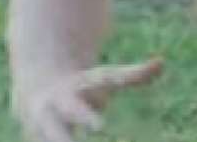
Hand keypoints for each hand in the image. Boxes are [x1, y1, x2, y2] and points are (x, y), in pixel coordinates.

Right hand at [13, 58, 162, 141]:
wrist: (36, 88)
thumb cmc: (83, 85)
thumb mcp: (104, 78)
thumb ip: (133, 75)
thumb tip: (161, 62)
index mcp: (66, 99)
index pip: (77, 109)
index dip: (87, 117)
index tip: (99, 127)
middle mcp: (48, 120)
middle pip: (56, 136)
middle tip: (96, 133)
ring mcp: (39, 137)